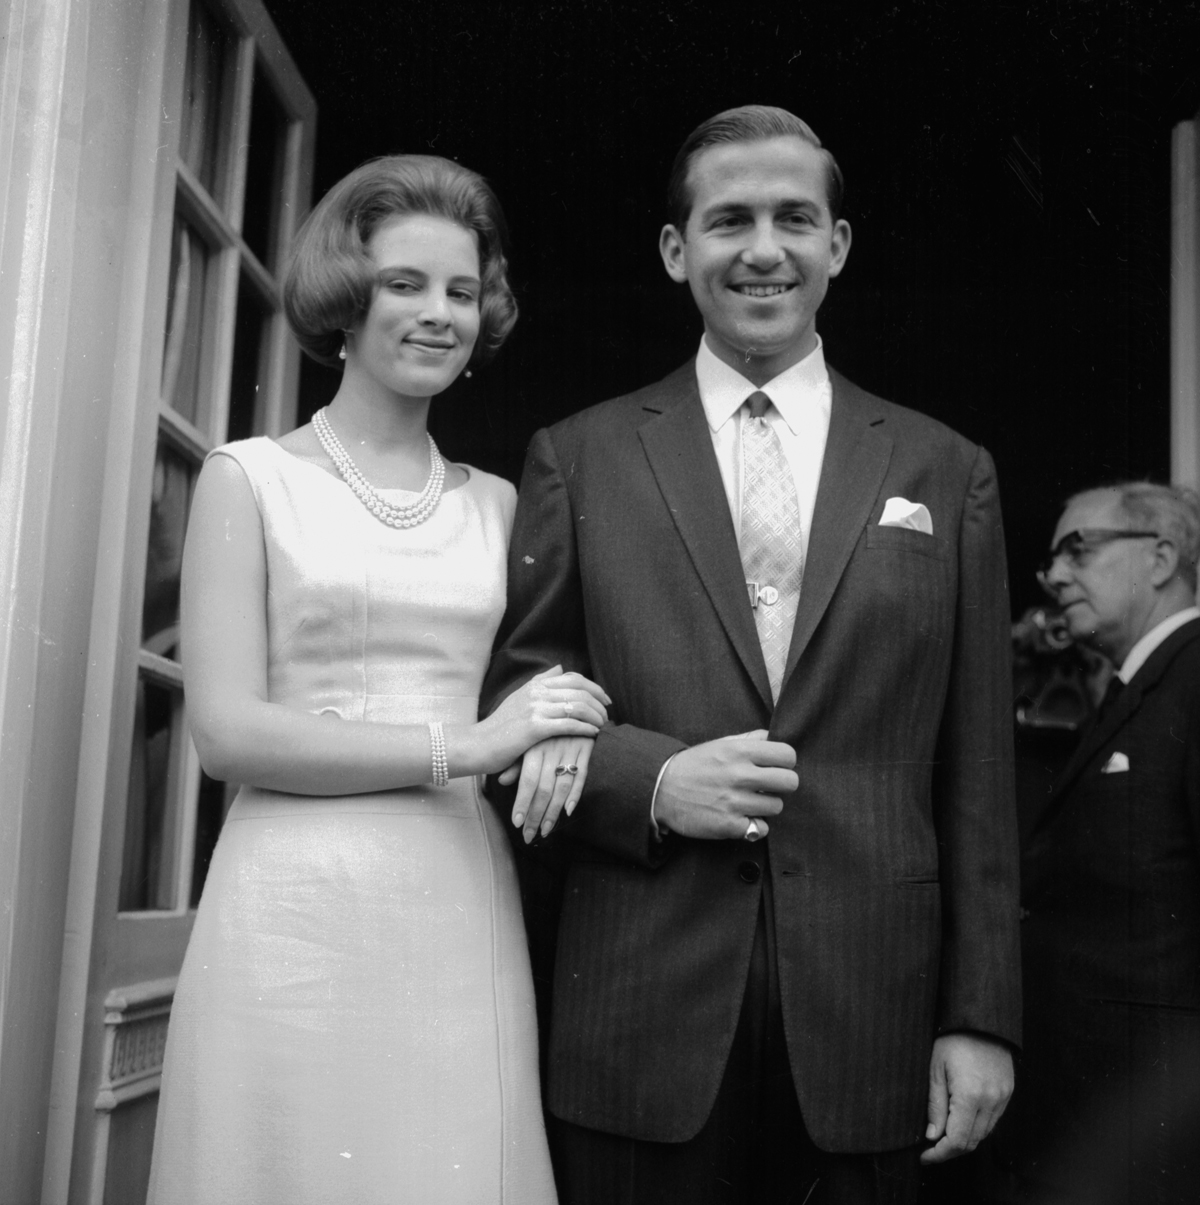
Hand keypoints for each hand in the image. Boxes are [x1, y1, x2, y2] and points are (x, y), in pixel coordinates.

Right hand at [478, 667, 608, 773]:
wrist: (478, 744)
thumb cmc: (501, 725)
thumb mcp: (519, 697)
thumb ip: (540, 681)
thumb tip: (559, 667)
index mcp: (535, 684)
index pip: (573, 678)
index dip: (594, 688)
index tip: (605, 699)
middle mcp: (537, 692)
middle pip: (580, 691)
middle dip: (599, 702)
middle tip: (608, 714)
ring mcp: (536, 709)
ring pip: (577, 707)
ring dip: (595, 716)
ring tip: (602, 725)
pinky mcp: (535, 728)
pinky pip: (569, 724)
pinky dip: (586, 728)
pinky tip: (593, 734)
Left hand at [498, 735, 592, 843]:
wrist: (578, 709)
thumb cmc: (549, 730)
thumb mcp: (531, 742)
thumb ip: (518, 763)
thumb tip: (502, 781)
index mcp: (535, 746)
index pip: (527, 780)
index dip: (522, 803)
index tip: (517, 823)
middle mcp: (552, 748)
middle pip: (544, 788)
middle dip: (535, 815)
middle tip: (529, 836)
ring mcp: (571, 749)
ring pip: (562, 786)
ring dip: (553, 812)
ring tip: (545, 831)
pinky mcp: (587, 750)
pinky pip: (582, 776)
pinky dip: (576, 795)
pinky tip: (568, 812)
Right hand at [654, 731, 796, 839]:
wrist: (661, 789)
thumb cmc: (695, 765)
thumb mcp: (720, 744)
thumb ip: (749, 739)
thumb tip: (774, 737)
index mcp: (739, 751)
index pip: (787, 755)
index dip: (785, 762)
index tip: (775, 766)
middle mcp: (739, 774)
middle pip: (790, 782)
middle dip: (782, 785)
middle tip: (767, 786)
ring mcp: (734, 801)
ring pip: (777, 806)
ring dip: (766, 806)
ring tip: (749, 801)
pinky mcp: (729, 825)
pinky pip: (762, 828)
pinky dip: (754, 825)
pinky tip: (742, 817)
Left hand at [920, 1033, 1013, 1163]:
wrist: (980, 1020)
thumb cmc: (952, 1040)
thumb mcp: (935, 1069)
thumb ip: (935, 1105)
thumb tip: (932, 1136)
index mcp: (970, 1096)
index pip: (957, 1140)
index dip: (940, 1154)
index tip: (924, 1156)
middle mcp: (991, 1101)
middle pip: (971, 1142)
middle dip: (950, 1150)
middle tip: (930, 1149)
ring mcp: (1002, 1098)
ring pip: (983, 1134)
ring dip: (963, 1140)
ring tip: (943, 1135)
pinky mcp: (1007, 1093)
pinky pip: (992, 1121)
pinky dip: (976, 1127)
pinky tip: (961, 1120)